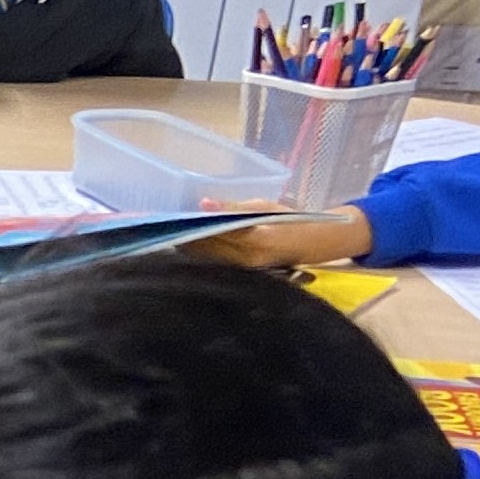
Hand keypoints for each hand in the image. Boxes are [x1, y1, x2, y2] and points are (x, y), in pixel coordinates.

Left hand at [191, 212, 374, 269]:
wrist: (312, 245)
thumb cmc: (289, 221)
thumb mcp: (264, 207)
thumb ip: (234, 208)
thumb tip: (203, 203)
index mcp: (258, 239)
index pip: (217, 232)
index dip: (195, 225)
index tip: (175, 216)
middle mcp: (249, 259)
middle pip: (207, 248)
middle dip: (187, 235)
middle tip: (167, 222)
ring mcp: (244, 270)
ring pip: (207, 258)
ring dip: (190, 246)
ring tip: (175, 231)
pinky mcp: (241, 275)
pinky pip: (214, 263)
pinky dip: (201, 253)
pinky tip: (190, 242)